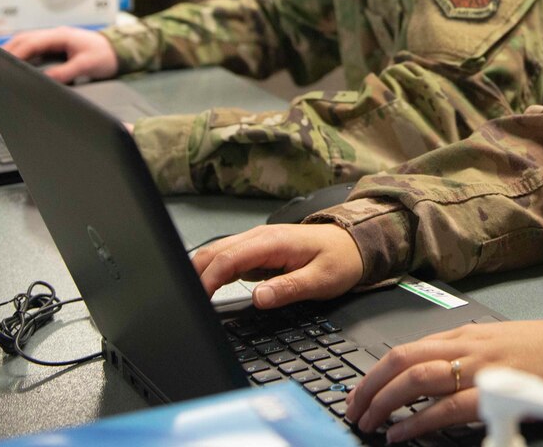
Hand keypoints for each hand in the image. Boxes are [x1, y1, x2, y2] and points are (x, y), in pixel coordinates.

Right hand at [3, 26, 117, 82]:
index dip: (17, 52)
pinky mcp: (56, 45)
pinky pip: (34, 47)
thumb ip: (66, 72)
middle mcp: (55, 34)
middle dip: (8, 49)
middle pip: (25, 39)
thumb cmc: (105, 55)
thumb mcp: (86, 65)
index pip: (32, 42)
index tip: (4, 62)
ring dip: (13, 50)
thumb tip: (45, 80)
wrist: (120, 50)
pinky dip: (22, 53)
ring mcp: (55, 38)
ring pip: (27, 41)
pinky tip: (15, 62)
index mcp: (61, 35)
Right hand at [190, 224, 362, 308]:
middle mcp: (259, 238)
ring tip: (191, 299)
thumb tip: (259, 298)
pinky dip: (213, 274)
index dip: (207, 280)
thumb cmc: (341, 258)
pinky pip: (227, 261)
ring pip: (216, 255)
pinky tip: (206, 290)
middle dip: (194, 276)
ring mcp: (256, 244)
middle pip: (213, 253)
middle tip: (187, 304)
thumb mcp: (320, 279)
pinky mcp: (257, 253)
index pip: (227, 259)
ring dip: (201, 274)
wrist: (354, 243)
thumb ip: (287, 288)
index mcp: (272, 241)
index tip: (198, 301)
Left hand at [346, 320, 542, 440]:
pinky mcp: (496, 390)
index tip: (360, 392)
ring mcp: (480, 367)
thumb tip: (433, 378)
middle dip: (370, 386)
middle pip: (402, 360)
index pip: (407, 349)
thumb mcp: (498, 344)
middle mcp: (467, 345)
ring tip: (369, 422)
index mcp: (465, 334)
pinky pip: (446, 407)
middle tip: (353, 409)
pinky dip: (417, 421)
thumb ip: (466, 355)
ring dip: (385, 402)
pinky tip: (400, 434)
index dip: (376, 372)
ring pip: (417, 378)